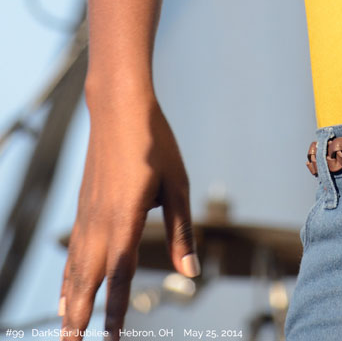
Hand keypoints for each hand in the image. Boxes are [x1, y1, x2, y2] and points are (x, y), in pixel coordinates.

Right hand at [60, 96, 197, 339]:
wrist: (119, 108)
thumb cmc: (154, 142)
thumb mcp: (177, 185)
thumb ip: (182, 231)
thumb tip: (191, 272)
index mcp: (126, 217)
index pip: (120, 274)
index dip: (115, 311)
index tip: (113, 340)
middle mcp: (100, 222)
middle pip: (88, 280)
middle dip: (80, 319)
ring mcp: (87, 216)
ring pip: (75, 270)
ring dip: (70, 304)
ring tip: (68, 333)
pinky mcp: (83, 209)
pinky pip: (73, 253)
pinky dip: (68, 279)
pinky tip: (66, 296)